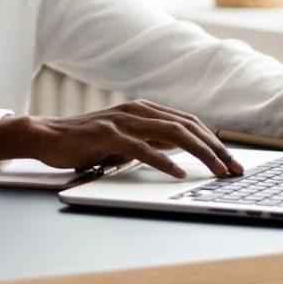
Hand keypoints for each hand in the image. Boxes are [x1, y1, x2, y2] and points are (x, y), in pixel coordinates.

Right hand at [0, 100, 242, 178]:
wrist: (46, 136)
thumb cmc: (85, 141)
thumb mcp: (124, 139)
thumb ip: (150, 140)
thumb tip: (182, 151)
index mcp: (143, 110)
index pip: (189, 123)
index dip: (214, 142)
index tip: (232, 162)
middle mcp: (137, 111)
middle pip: (187, 127)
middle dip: (216, 149)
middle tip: (235, 170)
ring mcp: (122, 121)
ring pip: (172, 134)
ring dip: (200, 154)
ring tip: (218, 172)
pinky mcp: (107, 135)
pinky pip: (142, 148)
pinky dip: (163, 161)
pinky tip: (179, 173)